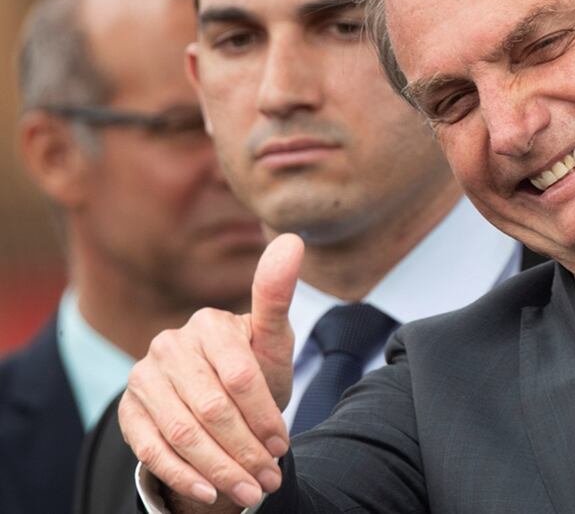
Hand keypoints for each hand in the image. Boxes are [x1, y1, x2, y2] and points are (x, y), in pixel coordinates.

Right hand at [119, 233, 303, 508]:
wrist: (218, 398)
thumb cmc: (253, 369)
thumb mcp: (272, 341)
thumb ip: (278, 296)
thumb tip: (293, 240)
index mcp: (207, 323)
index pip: (239, 374)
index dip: (264, 414)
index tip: (285, 445)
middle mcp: (168, 345)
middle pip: (210, 408)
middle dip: (245, 449)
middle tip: (272, 479)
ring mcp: (142, 377)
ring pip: (181, 432)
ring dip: (219, 469)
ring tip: (252, 492)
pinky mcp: (128, 409)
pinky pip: (150, 449)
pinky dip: (182, 476)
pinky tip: (209, 494)